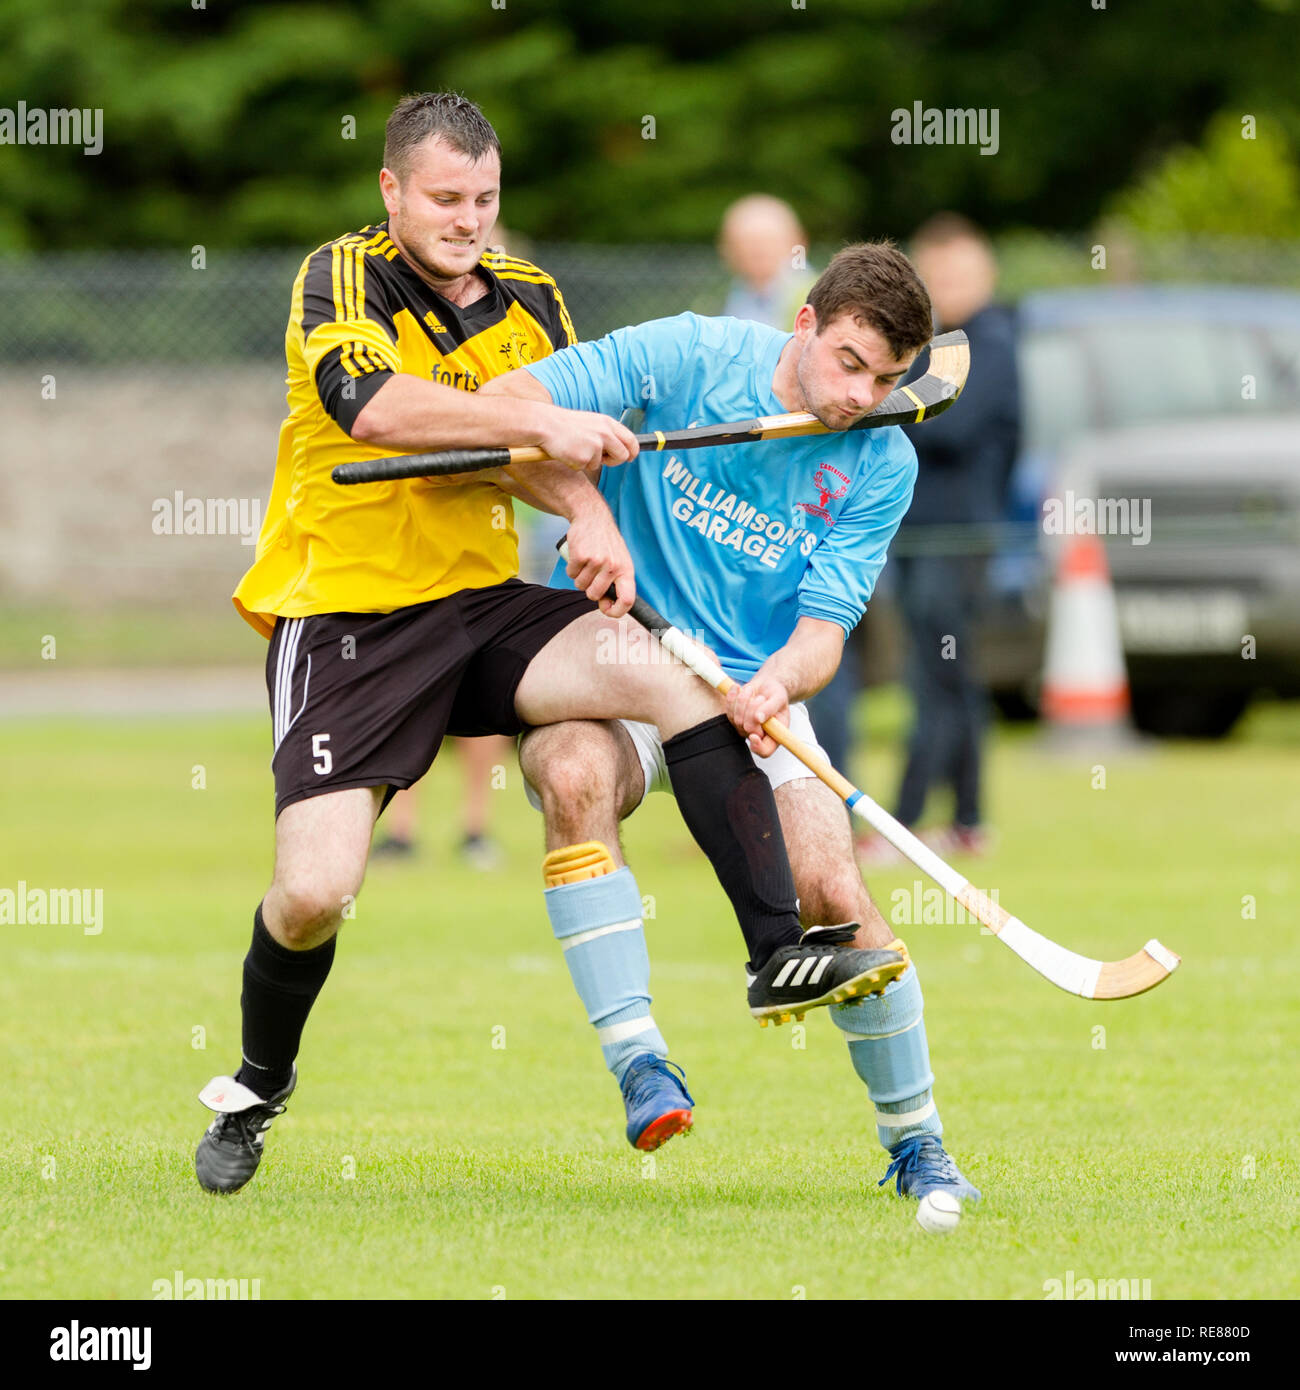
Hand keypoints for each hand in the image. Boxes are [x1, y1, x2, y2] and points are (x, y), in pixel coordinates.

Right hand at [537, 407, 639, 472]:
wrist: (544, 424)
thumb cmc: (565, 424)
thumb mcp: (591, 422)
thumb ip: (606, 432)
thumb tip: (618, 447)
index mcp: (607, 423)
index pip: (631, 439)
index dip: (633, 451)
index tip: (631, 457)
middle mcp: (605, 433)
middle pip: (623, 455)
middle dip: (615, 461)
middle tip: (603, 459)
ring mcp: (595, 446)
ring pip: (600, 463)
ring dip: (590, 461)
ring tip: (576, 447)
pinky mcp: (584, 457)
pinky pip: (585, 467)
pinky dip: (577, 463)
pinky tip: (568, 451)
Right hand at [564, 498, 635, 616]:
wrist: (593, 517)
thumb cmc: (607, 543)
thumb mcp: (620, 560)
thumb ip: (616, 581)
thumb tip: (607, 605)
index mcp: (626, 570)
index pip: (627, 600)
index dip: (616, 611)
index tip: (606, 609)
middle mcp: (613, 566)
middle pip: (594, 595)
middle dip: (589, 590)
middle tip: (591, 575)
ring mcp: (597, 561)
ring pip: (580, 585)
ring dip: (579, 577)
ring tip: (586, 562)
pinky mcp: (580, 555)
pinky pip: (570, 574)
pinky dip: (571, 568)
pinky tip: (578, 556)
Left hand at [725, 670, 790, 757]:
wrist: (765, 686)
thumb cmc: (775, 694)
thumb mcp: (779, 698)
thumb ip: (771, 708)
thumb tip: (759, 718)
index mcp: (775, 735)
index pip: (765, 750)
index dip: (758, 746)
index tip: (754, 735)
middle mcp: (758, 734)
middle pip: (748, 729)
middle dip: (753, 709)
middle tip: (761, 698)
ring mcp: (744, 727)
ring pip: (737, 718)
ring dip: (745, 700)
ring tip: (754, 693)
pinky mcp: (733, 718)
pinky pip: (728, 709)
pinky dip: (733, 696)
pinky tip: (739, 689)